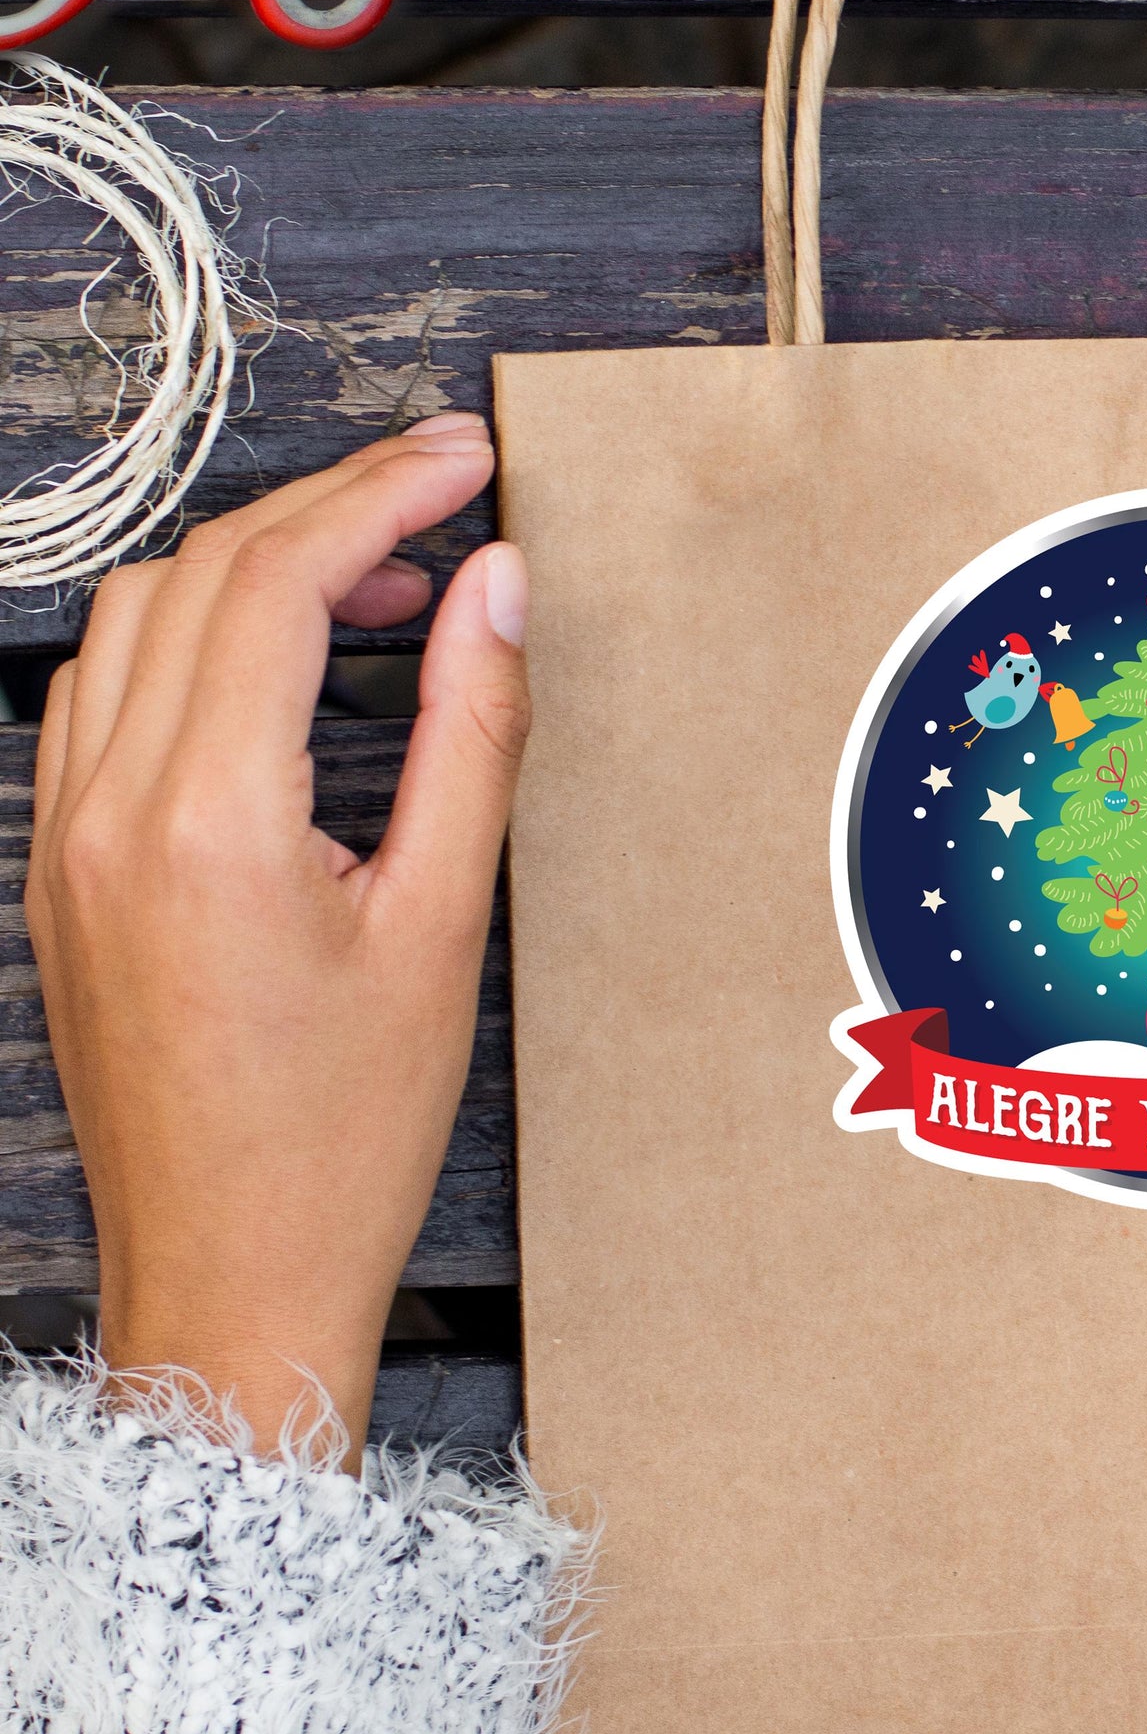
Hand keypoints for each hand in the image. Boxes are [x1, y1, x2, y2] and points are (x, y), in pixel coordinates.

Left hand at [26, 414, 528, 1467]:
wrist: (228, 1272)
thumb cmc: (345, 1132)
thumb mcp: (442, 923)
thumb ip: (470, 733)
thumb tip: (496, 590)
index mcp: (205, 823)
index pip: (275, 582)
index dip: (379, 495)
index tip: (464, 461)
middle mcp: (106, 811)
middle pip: (199, 575)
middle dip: (327, 507)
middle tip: (445, 493)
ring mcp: (64, 838)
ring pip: (136, 620)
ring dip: (254, 566)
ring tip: (384, 583)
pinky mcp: (62, 869)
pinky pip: (104, 693)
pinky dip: (194, 637)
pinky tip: (281, 666)